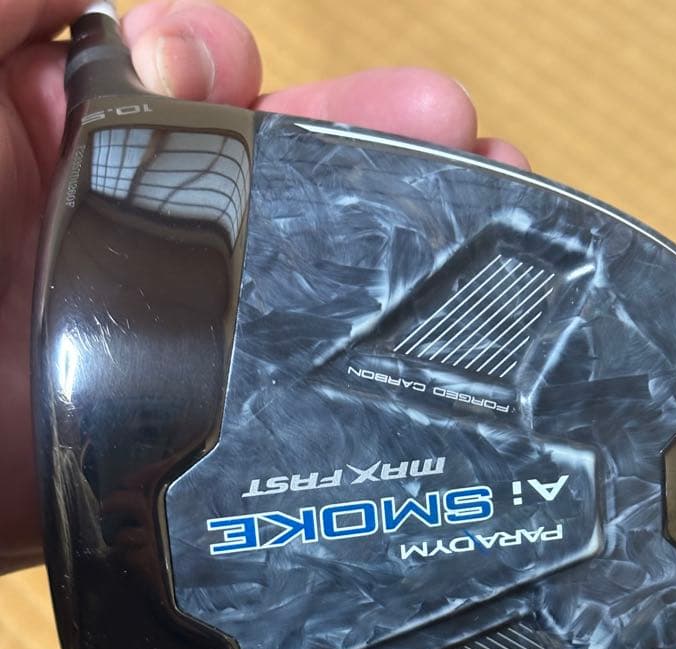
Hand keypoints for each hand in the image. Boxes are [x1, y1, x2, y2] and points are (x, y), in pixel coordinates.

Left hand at [0, 0, 528, 573]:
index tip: (254, 73)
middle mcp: (112, 243)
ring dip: (392, 246)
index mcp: (50, 146)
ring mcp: (149, 343)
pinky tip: (431, 356)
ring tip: (491, 201)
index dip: (234, 71)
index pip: (180, 91)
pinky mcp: (171, 440)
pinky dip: (361, 380)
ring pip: (294, 287)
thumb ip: (16, 5)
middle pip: (269, 183)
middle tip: (451, 130)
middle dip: (367, 147)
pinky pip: (283, 403)